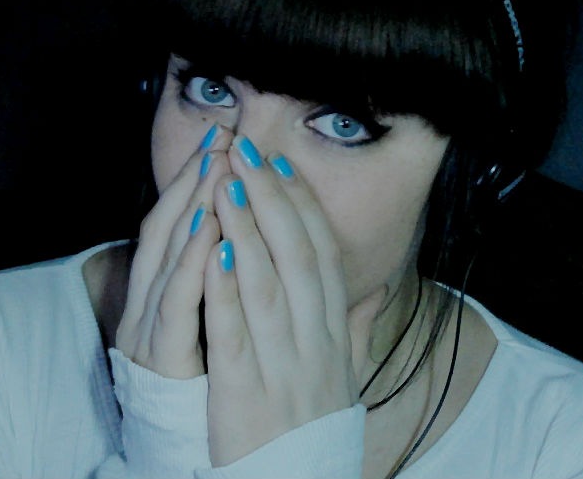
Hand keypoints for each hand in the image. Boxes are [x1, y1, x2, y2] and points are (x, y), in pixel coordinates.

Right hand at [116, 124, 232, 379]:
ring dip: (192, 211)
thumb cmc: (203, 372)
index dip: (203, 176)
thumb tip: (252, 239)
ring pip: (168, 258)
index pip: (185, 218)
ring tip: (214, 170)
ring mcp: (152, 324)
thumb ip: (228, 278)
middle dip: (195, 179)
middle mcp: (152, 298)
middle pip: (170, 227)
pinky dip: (192, 271)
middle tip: (221, 138)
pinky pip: (177, 308)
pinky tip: (210, 238)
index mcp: (169, 286)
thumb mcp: (213, 318)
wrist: (176, 440)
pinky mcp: (162, 355)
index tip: (231, 139)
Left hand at [203, 137, 385, 465]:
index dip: (303, 208)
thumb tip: (369, 286)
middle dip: (272, 200)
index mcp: (336, 334)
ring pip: (267, 285)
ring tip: (227, 183)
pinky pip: (236, 336)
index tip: (284, 168)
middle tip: (248, 153)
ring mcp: (284, 368)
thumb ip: (354, 327)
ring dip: (246, 230)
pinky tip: (213, 253)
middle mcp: (317, 343)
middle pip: (298, 257)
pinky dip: (225, 291)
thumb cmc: (317, 430)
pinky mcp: (246, 396)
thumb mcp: (345, 375)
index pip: (324, 257)